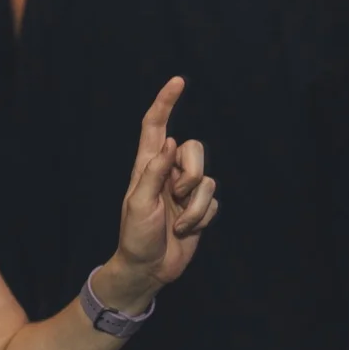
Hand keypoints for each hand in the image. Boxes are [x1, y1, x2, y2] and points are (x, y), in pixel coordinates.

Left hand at [105, 78, 218, 308]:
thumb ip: (153, 173)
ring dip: (194, 206)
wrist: (149, 268)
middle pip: (194, 149)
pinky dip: (201, 217)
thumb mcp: (138, 203)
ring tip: (177, 223)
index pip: (156, 126)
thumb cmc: (135, 236)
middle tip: (176, 196)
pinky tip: (186, 230)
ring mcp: (185, 189)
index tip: (178, 81)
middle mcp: (168, 172)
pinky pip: (213, 200)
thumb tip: (168, 142)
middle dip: (192, 173)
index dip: (166, 103)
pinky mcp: (199, 207)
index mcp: (147, 166)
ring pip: (208, 179)